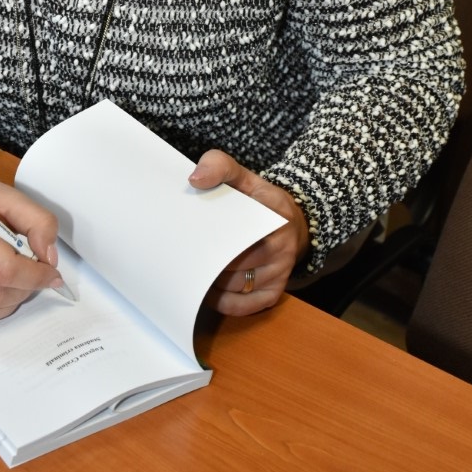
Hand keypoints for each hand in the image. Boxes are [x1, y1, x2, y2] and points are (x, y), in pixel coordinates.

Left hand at [188, 150, 309, 315]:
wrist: (290, 221)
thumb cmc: (258, 199)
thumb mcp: (242, 175)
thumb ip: (218, 166)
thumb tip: (195, 180)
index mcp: (275, 214)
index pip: (244, 230)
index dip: (217, 236)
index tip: (193, 233)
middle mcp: (283, 247)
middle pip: (239, 263)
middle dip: (209, 261)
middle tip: (182, 255)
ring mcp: (280, 273)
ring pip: (239, 286)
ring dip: (212, 282)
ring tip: (188, 271)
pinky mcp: (274, 293)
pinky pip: (246, 306)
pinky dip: (223, 302)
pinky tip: (205, 291)